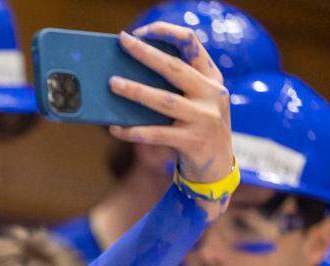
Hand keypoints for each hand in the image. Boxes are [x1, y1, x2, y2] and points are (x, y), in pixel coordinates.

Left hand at [108, 23, 232, 187]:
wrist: (216, 169)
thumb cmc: (197, 129)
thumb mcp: (197, 102)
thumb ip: (176, 86)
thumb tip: (129, 72)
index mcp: (212, 79)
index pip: (192, 44)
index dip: (167, 33)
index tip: (141, 32)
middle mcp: (212, 94)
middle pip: (175, 68)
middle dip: (146, 53)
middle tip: (123, 42)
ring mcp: (204, 118)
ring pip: (163, 100)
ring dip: (135, 91)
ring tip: (113, 83)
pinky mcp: (193, 141)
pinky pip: (156, 134)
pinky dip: (133, 131)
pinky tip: (115, 128)